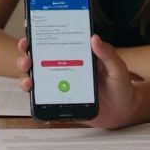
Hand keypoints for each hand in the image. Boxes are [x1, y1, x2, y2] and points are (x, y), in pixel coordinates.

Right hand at [18, 35, 139, 129]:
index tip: (28, 38)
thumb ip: (108, 54)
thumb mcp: (117, 68)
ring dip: (26, 79)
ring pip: (36, 80)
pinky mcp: (62, 102)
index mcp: (75, 55)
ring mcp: (61, 86)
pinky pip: (44, 101)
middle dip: (25, 58)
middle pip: (38, 61)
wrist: (124, 112)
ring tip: (28, 82)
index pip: (52, 44)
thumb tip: (94, 38)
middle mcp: (64, 69)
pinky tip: (34, 100)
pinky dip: (36, 100)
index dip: (36, 39)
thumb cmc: (122, 86)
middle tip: (26, 61)